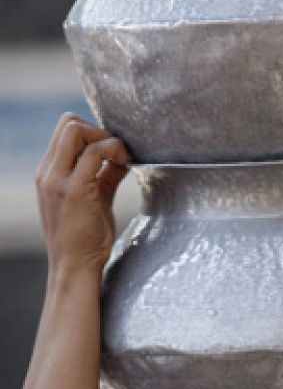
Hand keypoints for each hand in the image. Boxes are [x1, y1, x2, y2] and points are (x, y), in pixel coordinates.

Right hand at [35, 114, 130, 274]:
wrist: (74, 265)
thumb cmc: (85, 236)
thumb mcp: (93, 198)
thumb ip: (103, 175)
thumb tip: (120, 157)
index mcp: (49, 173)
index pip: (64, 130)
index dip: (93, 132)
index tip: (114, 151)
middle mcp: (48, 172)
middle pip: (68, 123)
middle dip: (100, 130)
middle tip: (120, 152)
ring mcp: (58, 179)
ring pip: (76, 130)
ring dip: (108, 138)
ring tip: (124, 158)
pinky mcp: (75, 189)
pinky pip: (95, 152)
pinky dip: (115, 150)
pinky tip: (127, 164)